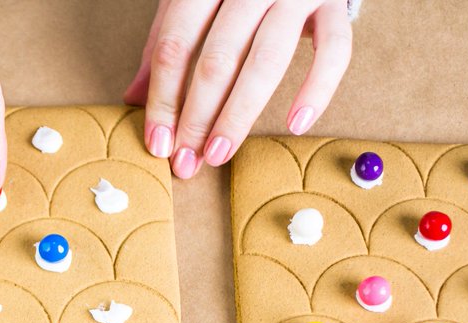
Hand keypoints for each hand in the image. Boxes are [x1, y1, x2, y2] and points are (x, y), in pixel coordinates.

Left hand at [124, 0, 352, 178]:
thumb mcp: (193, 2)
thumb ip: (165, 43)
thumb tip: (132, 98)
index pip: (175, 45)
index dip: (164, 98)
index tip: (158, 143)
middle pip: (217, 59)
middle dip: (197, 117)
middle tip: (186, 162)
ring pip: (267, 60)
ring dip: (238, 115)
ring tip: (218, 154)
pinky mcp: (334, 3)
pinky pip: (333, 50)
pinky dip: (316, 89)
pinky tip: (295, 123)